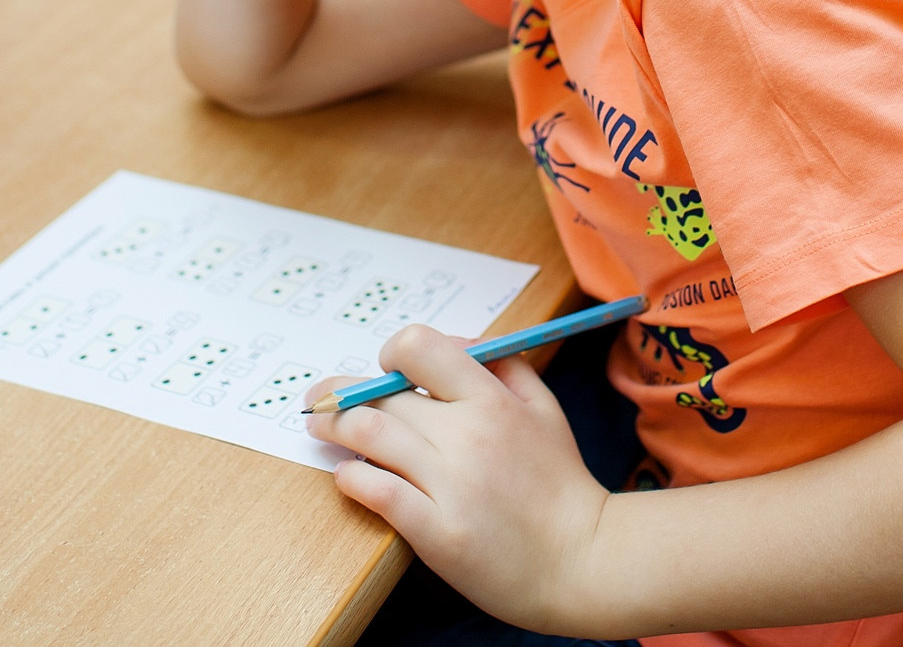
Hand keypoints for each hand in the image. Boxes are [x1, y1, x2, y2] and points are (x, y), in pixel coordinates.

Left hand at [307, 325, 610, 634]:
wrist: (583, 560)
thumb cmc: (559, 482)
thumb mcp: (543, 407)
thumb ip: (503, 365)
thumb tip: (453, 343)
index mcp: (492, 400)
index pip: (420, 348)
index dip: (392, 354)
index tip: (384, 370)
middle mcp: (468, 435)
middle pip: (382, 396)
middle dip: (341, 395)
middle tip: (319, 399)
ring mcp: (451, 485)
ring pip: (370, 437)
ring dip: (334, 429)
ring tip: (319, 430)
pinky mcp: (438, 533)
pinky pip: (378, 493)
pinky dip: (352, 479)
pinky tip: (347, 476)